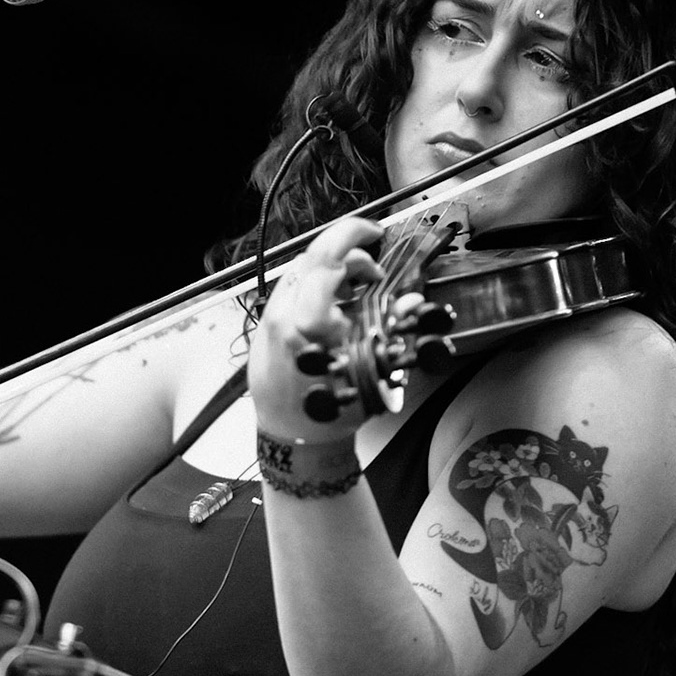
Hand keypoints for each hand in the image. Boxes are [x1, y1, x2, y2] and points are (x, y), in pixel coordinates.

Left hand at [248, 216, 418, 441]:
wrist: (292, 440)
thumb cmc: (330, 413)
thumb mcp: (368, 372)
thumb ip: (389, 331)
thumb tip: (410, 301)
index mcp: (306, 323)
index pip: (325, 258)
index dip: (352, 235)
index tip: (375, 234)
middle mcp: (281, 317)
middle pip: (311, 260)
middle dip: (348, 253)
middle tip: (374, 265)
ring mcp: (269, 322)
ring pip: (299, 274)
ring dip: (332, 271)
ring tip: (359, 288)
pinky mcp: (265, 329)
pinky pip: (289, 293)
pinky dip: (315, 287)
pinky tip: (336, 303)